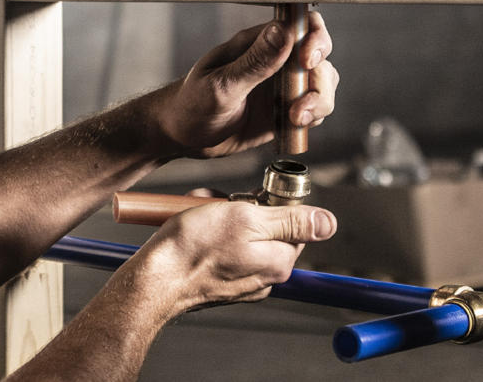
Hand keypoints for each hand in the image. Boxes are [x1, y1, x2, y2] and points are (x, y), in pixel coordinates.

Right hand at [125, 201, 335, 313]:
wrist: (154, 280)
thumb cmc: (193, 248)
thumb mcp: (246, 218)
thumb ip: (291, 220)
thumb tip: (328, 223)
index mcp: (279, 261)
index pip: (292, 220)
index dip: (268, 202)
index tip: (245, 200)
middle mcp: (265, 277)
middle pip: (265, 227)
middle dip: (240, 209)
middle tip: (218, 206)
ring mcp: (242, 282)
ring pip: (241, 235)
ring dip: (221, 218)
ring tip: (200, 217)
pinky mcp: (220, 283)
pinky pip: (222, 249)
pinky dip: (208, 235)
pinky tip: (192, 231)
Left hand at [150, 12, 338, 158]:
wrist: (181, 137)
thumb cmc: (191, 104)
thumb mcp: (221, 85)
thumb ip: (254, 62)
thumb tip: (282, 31)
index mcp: (257, 42)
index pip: (300, 25)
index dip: (314, 38)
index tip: (306, 61)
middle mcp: (275, 60)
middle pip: (320, 56)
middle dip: (319, 79)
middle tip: (301, 104)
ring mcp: (282, 85)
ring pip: (322, 84)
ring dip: (318, 102)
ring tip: (295, 119)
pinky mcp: (285, 110)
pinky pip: (315, 109)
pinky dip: (314, 118)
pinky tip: (293, 127)